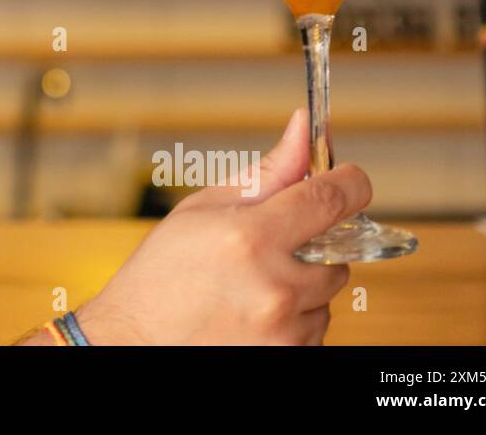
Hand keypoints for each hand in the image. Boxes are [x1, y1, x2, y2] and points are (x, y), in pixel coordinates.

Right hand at [73, 107, 369, 344]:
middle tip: (265, 250)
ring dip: (301, 285)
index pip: (330, 198)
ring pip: (326, 293)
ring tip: (250, 287)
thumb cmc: (161, 274)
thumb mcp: (203, 209)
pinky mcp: (289, 356)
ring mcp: (283, 328)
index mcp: (250, 236)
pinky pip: (316, 327)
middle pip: (337, 253)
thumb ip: (266, 172)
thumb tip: (303, 128)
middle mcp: (274, 284)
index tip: (350, 180)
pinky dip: (294, 318)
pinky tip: (252, 314)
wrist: (135, 340)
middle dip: (310, 246)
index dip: (350, 183)